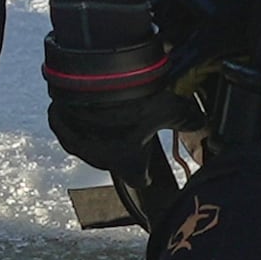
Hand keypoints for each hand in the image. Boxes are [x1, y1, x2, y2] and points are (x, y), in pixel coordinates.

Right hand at [43, 37, 183, 176]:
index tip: (149, 171)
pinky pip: (66, 124)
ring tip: (107, 114)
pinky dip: (74, 117)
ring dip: (97, 133)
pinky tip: (81, 104)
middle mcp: (99, 159)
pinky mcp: (59, 121)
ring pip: (88, 143)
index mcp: (127, 164)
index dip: (145, 174)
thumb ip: (186, 117)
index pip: (140, 179)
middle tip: (131, 128)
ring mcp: (76, 141)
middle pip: (113, 160)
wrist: (89, 80)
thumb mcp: (169, 107)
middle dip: (121, 148)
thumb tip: (201, 122)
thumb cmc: (132, 101)